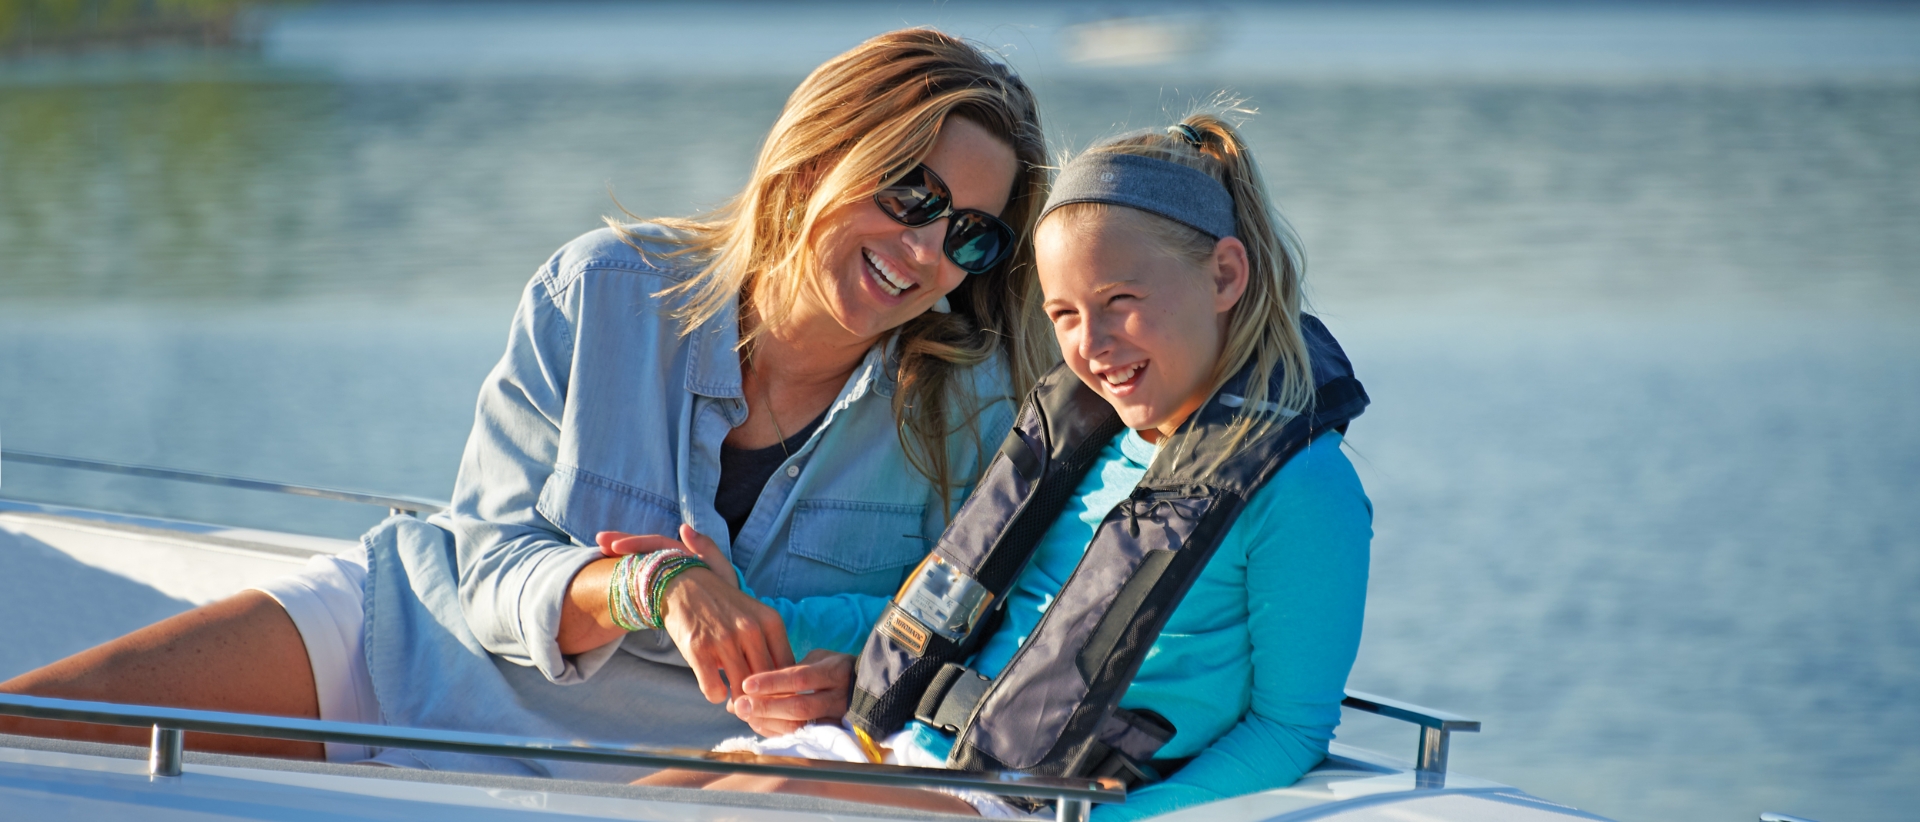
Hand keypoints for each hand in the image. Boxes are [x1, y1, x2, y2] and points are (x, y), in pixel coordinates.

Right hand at [597, 525, 732, 587]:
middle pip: (644, 549)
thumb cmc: (727, 599)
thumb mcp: (721, 574)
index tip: (614, 545)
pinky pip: (641, 583)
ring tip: (599, 554)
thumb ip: (707, 550)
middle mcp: (674, 563)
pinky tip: (611, 579)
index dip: (636, 541)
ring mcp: (666, 577)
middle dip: (622, 542)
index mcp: (685, 556)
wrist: (727, 626)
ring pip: (640, 563)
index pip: (656, 544)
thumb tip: (682, 527)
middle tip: (599, 540)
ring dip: (621, 557)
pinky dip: (627, 578)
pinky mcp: (661, 594)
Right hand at [609, 525, 792, 703]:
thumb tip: (782, 687)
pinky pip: (714, 690)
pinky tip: (714, 687)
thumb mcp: (756, 618)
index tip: (776, 698)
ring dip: (739, 703)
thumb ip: (770, 647)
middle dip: (762, 702)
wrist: (685, 584)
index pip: (790, 668)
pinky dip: (715, 695)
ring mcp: (724, 639)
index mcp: (770, 621)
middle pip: (767, 683)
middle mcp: (750, 629)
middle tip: (755, 707)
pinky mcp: (699, 649)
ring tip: (736, 703)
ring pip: (742, 691)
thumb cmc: (724, 608)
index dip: (784, 690)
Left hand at [729, 649, 855, 736]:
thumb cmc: (834, 669)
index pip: (800, 679)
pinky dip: (775, 731)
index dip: (772, 682)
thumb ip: (788, 670)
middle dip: (766, 707)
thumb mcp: (817, 660)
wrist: (869, 690)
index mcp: (835, 672)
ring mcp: (837, 720)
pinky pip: (800, 737)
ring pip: (800, 726)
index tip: (747, 683)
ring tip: (744, 714)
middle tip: (739, 705)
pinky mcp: (832, 736)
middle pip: (799, 706)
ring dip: (767, 722)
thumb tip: (749, 684)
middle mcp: (839, 698)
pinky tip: (757, 723)